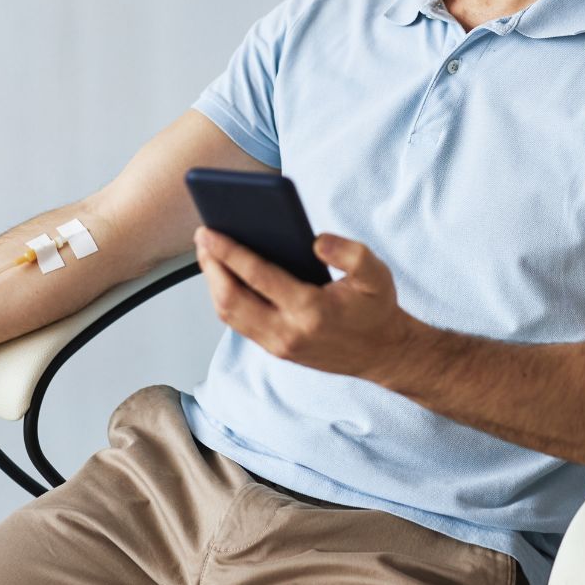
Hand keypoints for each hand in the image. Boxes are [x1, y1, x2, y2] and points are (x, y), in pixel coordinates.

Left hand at [194, 227, 417, 380]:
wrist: (382, 353)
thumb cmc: (375, 307)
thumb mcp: (376, 274)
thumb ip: (350, 252)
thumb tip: (316, 240)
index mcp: (311, 310)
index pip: (258, 277)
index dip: (228, 252)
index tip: (208, 231)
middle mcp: (288, 332)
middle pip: (231, 299)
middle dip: (211, 266)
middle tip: (202, 235)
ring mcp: (278, 345)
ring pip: (229, 314)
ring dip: (212, 282)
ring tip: (207, 250)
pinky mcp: (275, 349)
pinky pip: (238, 322)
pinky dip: (224, 296)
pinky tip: (222, 272)